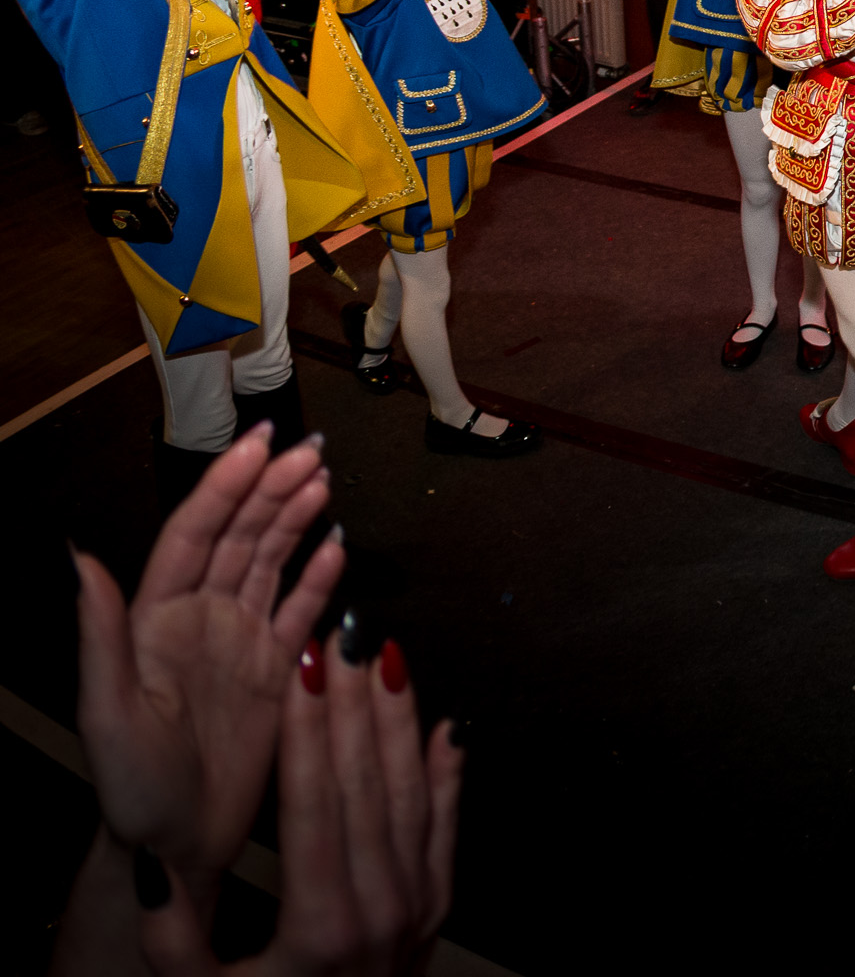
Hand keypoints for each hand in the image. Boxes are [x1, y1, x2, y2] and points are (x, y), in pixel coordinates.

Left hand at [74, 427, 341, 897]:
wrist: (176, 849)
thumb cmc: (133, 789)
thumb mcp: (108, 715)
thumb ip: (101, 635)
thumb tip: (78, 559)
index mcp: (157, 618)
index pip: (196, 534)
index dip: (227, 485)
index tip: (259, 445)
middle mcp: (200, 617)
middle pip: (239, 535)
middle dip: (272, 487)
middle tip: (310, 449)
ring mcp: (239, 639)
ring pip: (270, 560)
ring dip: (295, 518)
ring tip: (323, 479)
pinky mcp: (273, 668)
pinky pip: (299, 609)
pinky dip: (318, 576)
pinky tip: (337, 548)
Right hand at [137, 629, 461, 976]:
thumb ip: (171, 939)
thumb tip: (159, 864)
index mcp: (319, 924)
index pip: (315, 802)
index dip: (309, 730)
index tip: (303, 668)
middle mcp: (379, 906)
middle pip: (366, 782)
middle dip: (353, 701)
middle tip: (345, 632)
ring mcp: (418, 905)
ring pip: (410, 790)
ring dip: (399, 717)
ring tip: (386, 652)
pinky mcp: (438, 907)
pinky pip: (447, 825)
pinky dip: (449, 771)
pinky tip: (447, 723)